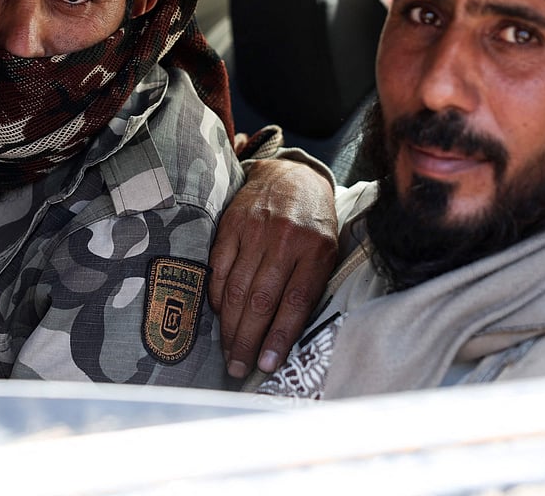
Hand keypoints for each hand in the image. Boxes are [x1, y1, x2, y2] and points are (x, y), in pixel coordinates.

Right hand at [209, 157, 337, 378]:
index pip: (295, 303)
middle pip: (261, 300)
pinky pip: (219, 268)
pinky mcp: (232, 224)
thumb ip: (309, 287)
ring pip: (238, 288)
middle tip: (238, 367)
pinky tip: (220, 314)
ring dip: (230, 326)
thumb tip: (284, 337)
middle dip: (247, 340)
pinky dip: (218, 296)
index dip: (278, 338)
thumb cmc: (314, 224)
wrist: (292, 176)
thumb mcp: (326, 251)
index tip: (267, 365)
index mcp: (316, 250)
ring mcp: (255, 230)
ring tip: (228, 352)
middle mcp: (285, 239)